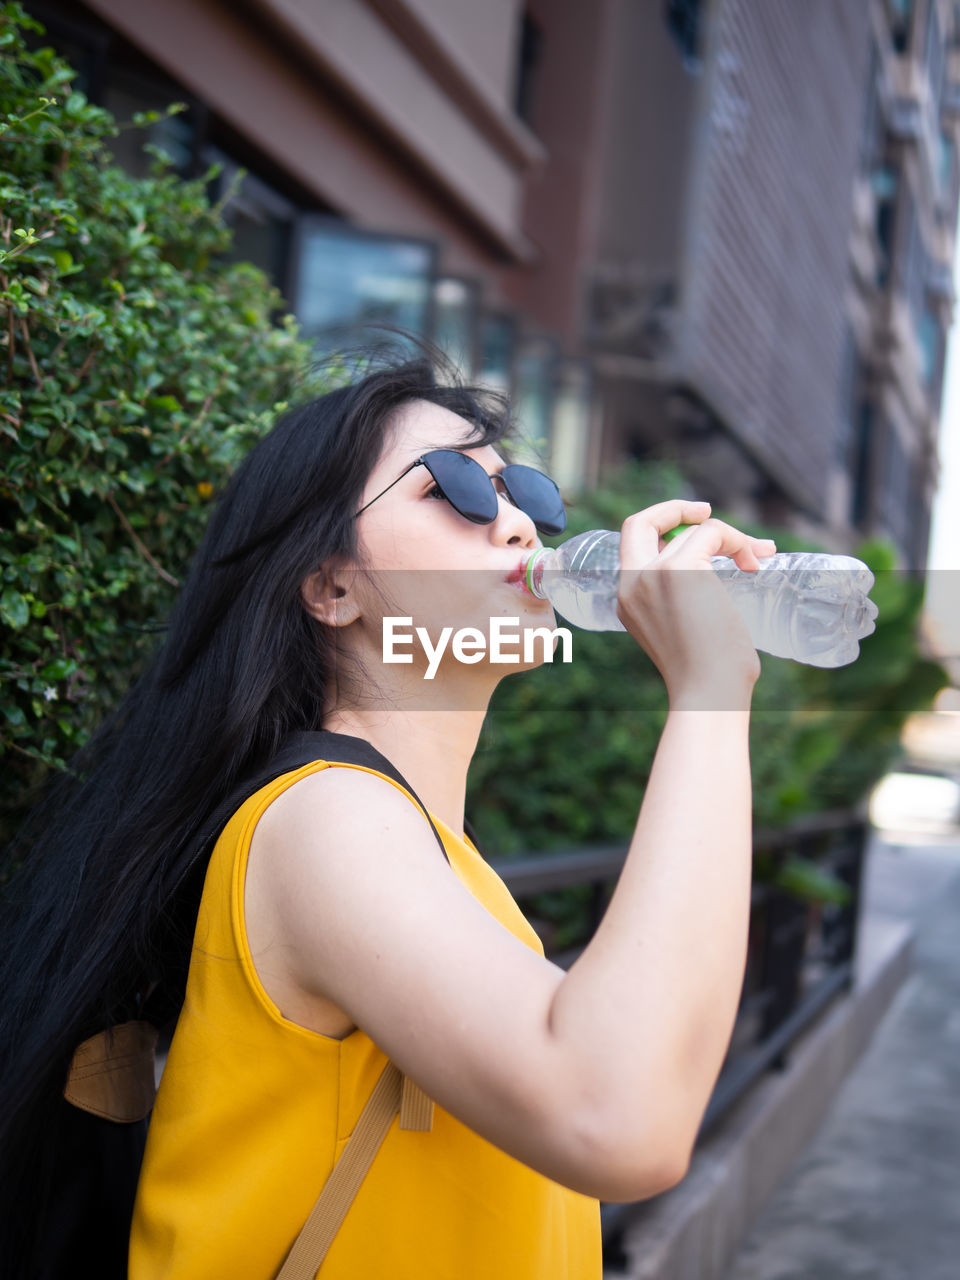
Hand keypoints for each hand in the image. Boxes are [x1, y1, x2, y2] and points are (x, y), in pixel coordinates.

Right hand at [615, 501, 776, 705]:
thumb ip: (684, 601)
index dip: (659, 530)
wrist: (709, 692)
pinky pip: (713, 533)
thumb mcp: (684, 631)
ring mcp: (654, 573)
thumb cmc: (708, 675)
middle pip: (640, 523)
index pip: (631, 547)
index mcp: (628, 600)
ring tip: (758, 557)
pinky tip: (755, 561)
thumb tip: (719, 571)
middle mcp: (633, 583)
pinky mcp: (681, 568)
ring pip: (695, 531)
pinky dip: (739, 541)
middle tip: (707, 512)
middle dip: (674, 509)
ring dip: (732, 538)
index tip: (692, 529)